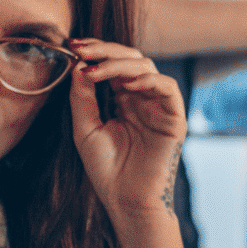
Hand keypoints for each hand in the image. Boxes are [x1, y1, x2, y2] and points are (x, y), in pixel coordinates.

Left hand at [67, 38, 184, 222]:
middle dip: (105, 50)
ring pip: (147, 67)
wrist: (125, 200)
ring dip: (120, 63)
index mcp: (123, 99)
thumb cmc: (106, 170)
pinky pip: (167, 87)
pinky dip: (148, 79)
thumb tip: (78, 65)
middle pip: (130, 59)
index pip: (113, 64)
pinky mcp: (173, 118)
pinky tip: (126, 84)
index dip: (95, 52)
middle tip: (81, 50)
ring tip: (96, 69)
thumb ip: (82, 98)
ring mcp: (158, 106)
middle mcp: (142, 98)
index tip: (72, 47)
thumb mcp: (84, 129)